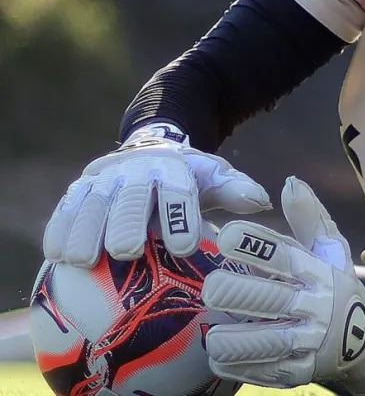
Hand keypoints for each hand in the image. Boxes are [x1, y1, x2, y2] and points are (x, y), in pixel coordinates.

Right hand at [43, 122, 270, 267]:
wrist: (151, 150)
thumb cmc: (189, 179)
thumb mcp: (213, 178)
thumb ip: (234, 190)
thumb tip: (260, 200)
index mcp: (172, 167)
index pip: (177, 189)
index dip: (181, 215)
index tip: (185, 246)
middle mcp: (134, 170)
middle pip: (130, 196)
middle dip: (128, 221)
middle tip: (128, 250)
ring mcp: (103, 179)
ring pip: (91, 202)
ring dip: (84, 229)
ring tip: (82, 261)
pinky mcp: (78, 190)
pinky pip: (65, 209)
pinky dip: (59, 229)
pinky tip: (55, 256)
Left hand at [202, 176, 364, 395]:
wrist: (364, 343)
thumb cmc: (334, 285)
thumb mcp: (329, 250)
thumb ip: (308, 217)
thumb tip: (290, 182)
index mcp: (318, 272)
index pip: (286, 256)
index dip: (256, 246)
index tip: (226, 236)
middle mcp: (315, 306)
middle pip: (272, 299)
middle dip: (238, 293)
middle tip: (212, 287)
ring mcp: (309, 342)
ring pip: (267, 342)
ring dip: (236, 339)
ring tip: (214, 334)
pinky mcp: (300, 371)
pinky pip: (266, 371)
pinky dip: (240, 366)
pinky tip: (220, 358)